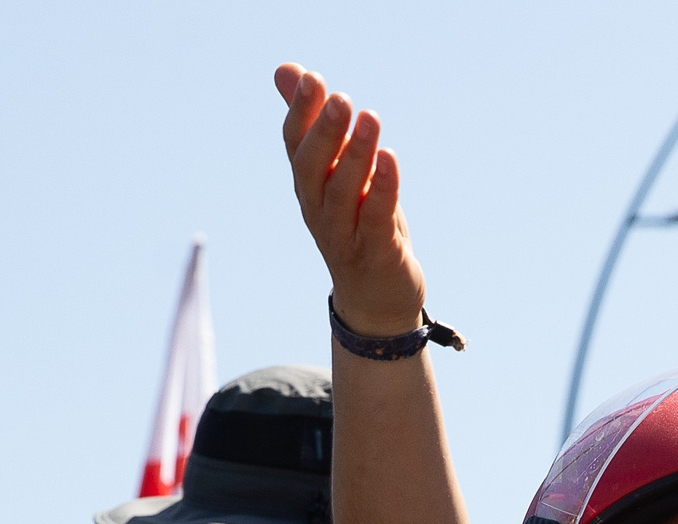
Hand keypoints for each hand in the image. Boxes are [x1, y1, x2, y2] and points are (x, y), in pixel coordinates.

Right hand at [274, 64, 427, 335]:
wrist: (374, 299)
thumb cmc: (356, 223)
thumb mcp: (335, 171)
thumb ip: (312, 121)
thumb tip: (287, 70)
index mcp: (308, 184)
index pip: (296, 144)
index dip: (302, 113)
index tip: (312, 78)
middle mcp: (318, 207)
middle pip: (313, 167)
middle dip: (325, 131)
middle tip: (340, 97)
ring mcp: (344, 232)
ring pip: (344, 191)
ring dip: (356, 155)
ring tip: (370, 118)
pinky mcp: (375, 251)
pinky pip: (375, 217)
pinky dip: (382, 189)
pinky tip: (390, 159)